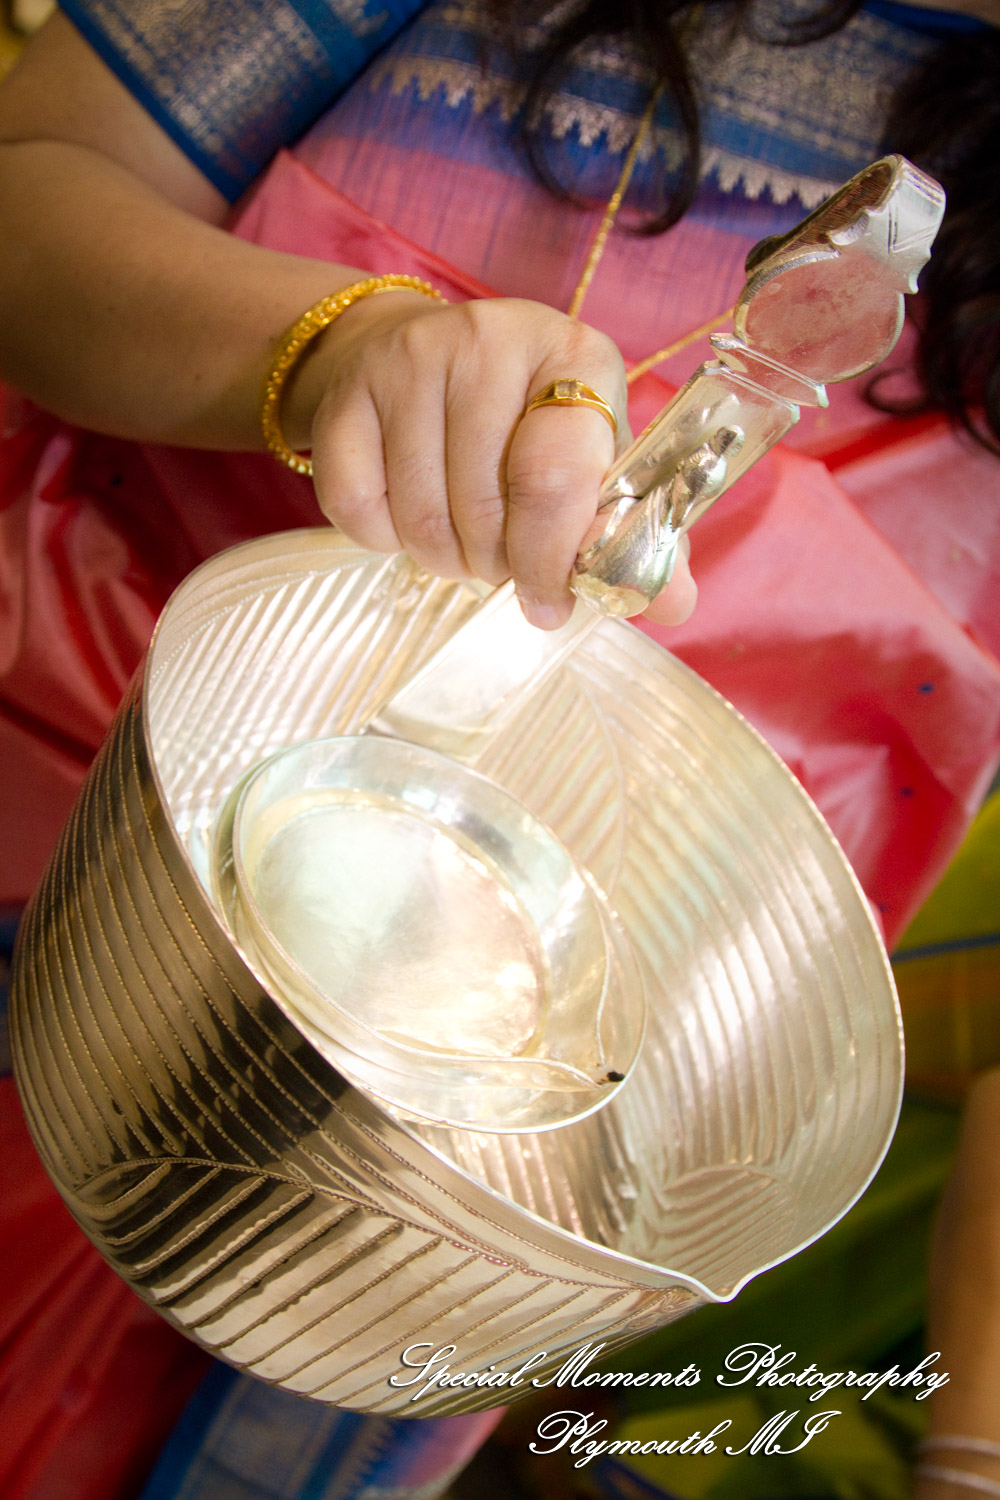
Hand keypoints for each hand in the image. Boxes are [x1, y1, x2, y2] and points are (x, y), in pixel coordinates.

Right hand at [300, 291, 696, 629]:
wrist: (415, 350)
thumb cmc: (522, 419)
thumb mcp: (591, 456)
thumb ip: (632, 530)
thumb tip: (673, 605)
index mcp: (574, 355)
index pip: (557, 479)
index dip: (551, 559)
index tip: (550, 602)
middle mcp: (490, 341)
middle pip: (485, 511)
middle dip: (497, 566)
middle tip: (503, 561)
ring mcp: (411, 360)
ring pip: (422, 519)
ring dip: (445, 560)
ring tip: (462, 540)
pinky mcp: (348, 392)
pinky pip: (358, 509)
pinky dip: (384, 539)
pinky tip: (408, 514)